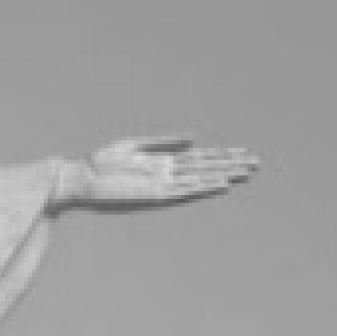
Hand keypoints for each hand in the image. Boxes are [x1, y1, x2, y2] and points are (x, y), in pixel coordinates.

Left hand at [55, 136, 258, 213]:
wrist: (79, 179)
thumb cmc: (101, 163)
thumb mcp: (135, 146)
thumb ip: (163, 143)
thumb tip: (193, 139)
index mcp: (163, 163)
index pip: (200, 158)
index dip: (223, 156)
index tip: (244, 154)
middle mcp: (166, 175)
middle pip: (206, 169)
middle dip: (230, 166)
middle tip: (256, 164)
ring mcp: (161, 186)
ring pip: (199, 180)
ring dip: (222, 177)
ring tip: (245, 174)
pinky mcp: (152, 196)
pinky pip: (182, 192)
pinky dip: (201, 188)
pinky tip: (218, 184)